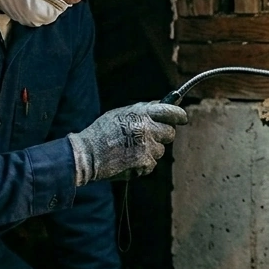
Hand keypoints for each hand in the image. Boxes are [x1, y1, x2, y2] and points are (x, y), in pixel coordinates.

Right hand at [68, 102, 187, 183]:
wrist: (86, 154)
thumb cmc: (101, 133)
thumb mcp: (120, 113)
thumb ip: (142, 110)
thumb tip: (161, 105)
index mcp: (141, 113)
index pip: (170, 112)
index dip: (179, 115)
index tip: (182, 118)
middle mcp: (147, 128)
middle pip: (170, 133)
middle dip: (162, 136)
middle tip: (148, 137)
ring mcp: (147, 147)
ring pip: (160, 150)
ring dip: (150, 151)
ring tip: (130, 150)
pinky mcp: (145, 163)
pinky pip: (152, 164)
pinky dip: (143, 164)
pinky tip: (128, 160)